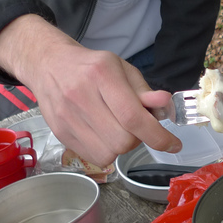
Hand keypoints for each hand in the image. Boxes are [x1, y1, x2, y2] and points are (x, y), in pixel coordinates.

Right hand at [0, 14, 181, 166]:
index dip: (157, 136)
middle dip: (138, 139)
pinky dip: (107, 152)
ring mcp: (67, 117)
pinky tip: (105, 135)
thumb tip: (164, 106)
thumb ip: (144, 90)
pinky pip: (94, 157)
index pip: (132, 116)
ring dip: (122, 147)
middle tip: (136, 127)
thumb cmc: (92, 67)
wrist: (49, 64)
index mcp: (101, 75)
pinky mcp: (60, 133)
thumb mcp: (122, 69)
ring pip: (109, 153)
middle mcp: (81, 96)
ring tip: (119, 130)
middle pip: (122, 140)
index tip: (174, 144)